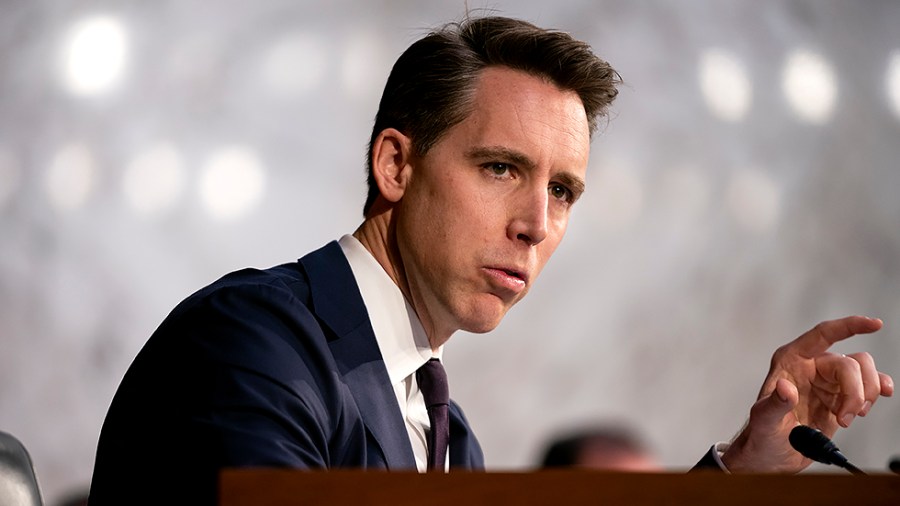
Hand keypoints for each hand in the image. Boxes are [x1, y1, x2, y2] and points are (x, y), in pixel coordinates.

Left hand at [721, 316, 893, 472]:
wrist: (772, 456)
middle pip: (850, 364)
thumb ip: (774, 404)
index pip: (823, 334)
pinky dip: (877, 392)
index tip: (874, 324)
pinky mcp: (840, 398)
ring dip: (865, 396)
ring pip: (863, 373)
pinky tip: (873, 402)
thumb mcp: (763, 421)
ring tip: (849, 418)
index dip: (849, 326)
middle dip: (855, 391)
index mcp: (790, 361)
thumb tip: (786, 389)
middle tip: (845, 418)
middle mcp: (812, 366)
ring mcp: (828, 382)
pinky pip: (868, 386)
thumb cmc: (761, 435)